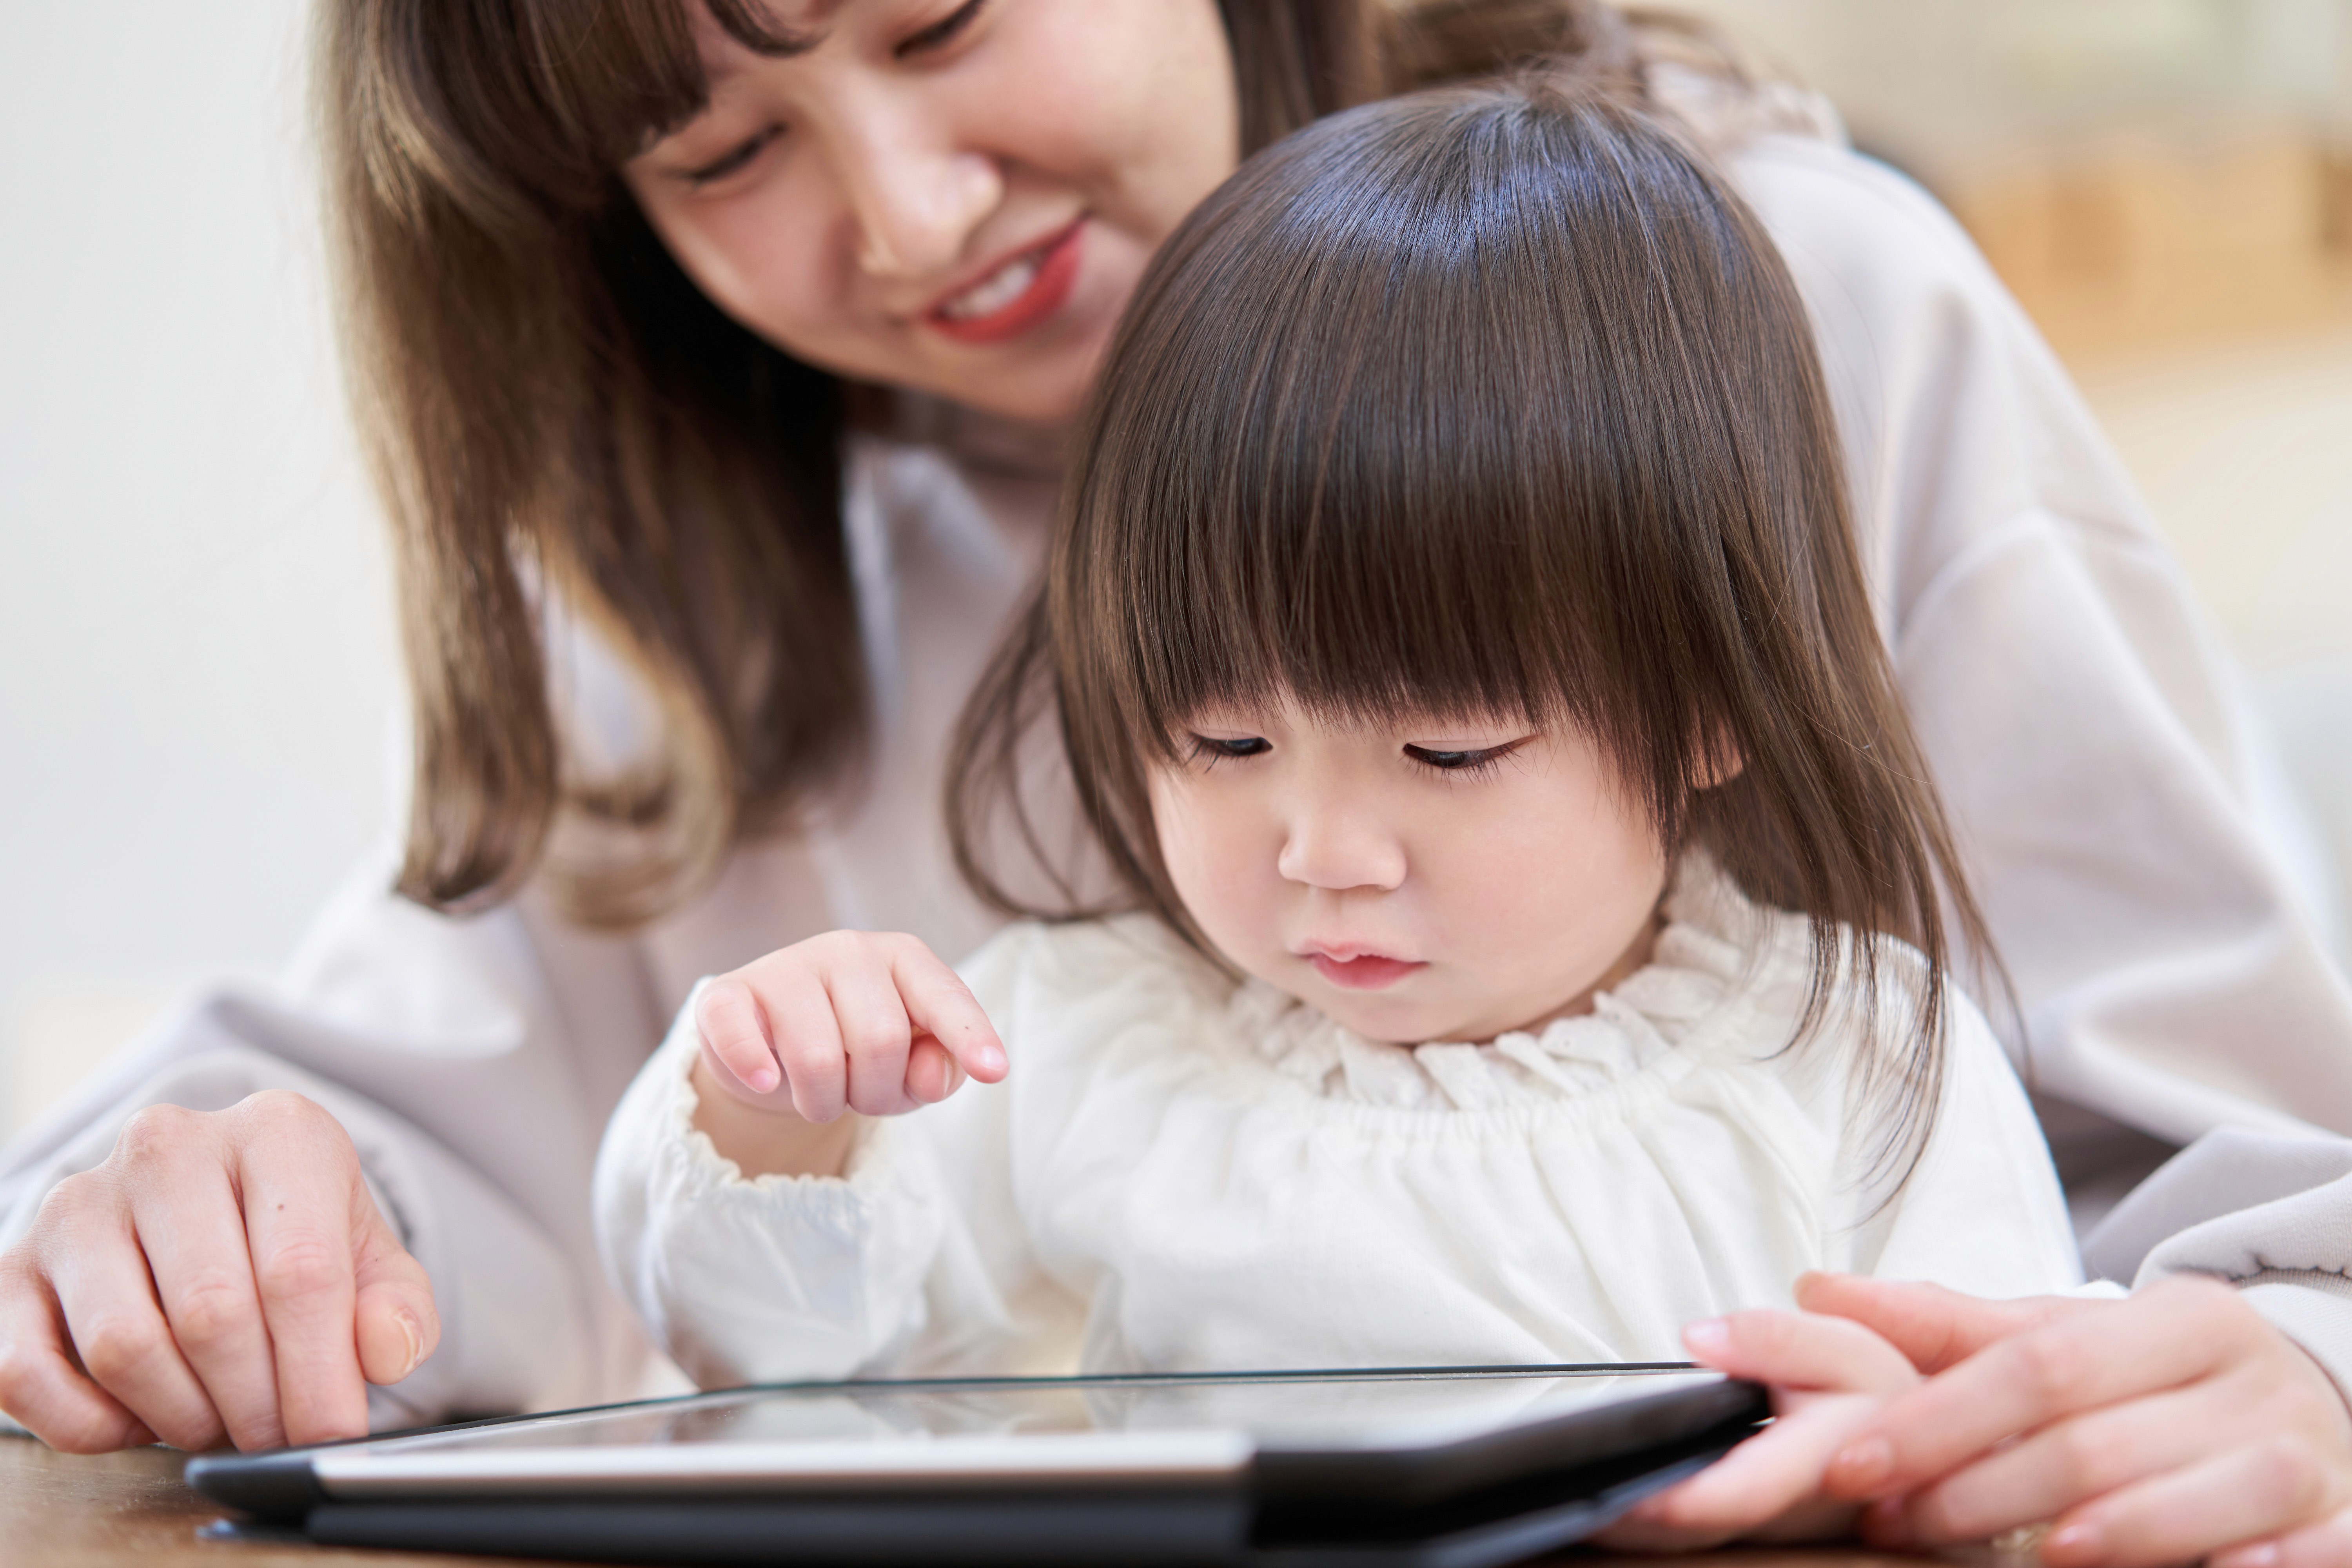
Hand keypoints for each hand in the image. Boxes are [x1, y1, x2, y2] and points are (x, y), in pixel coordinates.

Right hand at [0, 1091, 436, 1453]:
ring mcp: (80, 1203)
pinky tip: (141, 1415)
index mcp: (274, 1131)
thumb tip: (388, 1350)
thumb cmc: (292, 1239)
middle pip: (213, 1313)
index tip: (332, 1432)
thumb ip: (398, 1308)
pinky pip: (30, 1375)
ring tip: (219, 1419)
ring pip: (124, 1346)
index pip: (300, 1271)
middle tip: (276, 1434)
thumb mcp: (369, 1259)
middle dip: (256, 1402)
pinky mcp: (14, 1265)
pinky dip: (91, 1422)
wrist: (208, 1208)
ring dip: (181, 1413)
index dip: (319, 1374)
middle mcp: (168, 1147)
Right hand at [688, 931, 1007, 1176]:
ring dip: (823, 1100)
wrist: (772, 1051)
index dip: (969, 1035)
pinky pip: (742, 1037)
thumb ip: (938, 1068)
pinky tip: (767, 1081)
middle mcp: (848, 950)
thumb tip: (933, 1075)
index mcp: (903, 959)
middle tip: (859, 1095)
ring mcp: (785, 966)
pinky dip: (758, 1069)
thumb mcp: (910, 1068)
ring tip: (821, 1093)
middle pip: (882, 1040)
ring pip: (819, 1055)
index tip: (994, 1070)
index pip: (943, 996)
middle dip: (875, 1092)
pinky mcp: (727, 993)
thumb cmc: (856, 1054)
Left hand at [1594, 1308, 1920, 1550]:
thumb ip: (1773, 1340)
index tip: (1617, 1501)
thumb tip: (1699, 1340)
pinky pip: (1711, 1537)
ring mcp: (1787, 1538)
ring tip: (1581, 1522)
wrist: (1927, 1441)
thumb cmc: (1882, 1393)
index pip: (1740, 1494)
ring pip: (1707, 1545)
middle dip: (1641, 1532)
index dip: (1679, 1504)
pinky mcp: (1772, 1538)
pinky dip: (1664, 1530)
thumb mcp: (1844, 1346)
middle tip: (1575, 1518)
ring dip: (1645, 1538)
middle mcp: (1800, 1520)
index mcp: (1822, 1469)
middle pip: (1710, 1534)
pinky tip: (1621, 1520)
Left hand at [1799, 1271, 2351, 1567]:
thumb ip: (1951, 1326)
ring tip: (2018, 1563)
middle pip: (2097, 1442)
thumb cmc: (2161, 1385)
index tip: (1855, 1466)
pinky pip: (2314, 1551)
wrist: (2312, 1412)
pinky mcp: (2346, 1523)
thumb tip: (1818, 1288)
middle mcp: (2248, 1384)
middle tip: (1896, 1524)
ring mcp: (2304, 1458)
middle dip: (1983, 1492)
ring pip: (2197, 1500)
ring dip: (2108, 1537)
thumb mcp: (2071, 1340)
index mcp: (2182, 1320)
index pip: (2037, 1369)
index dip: (1939, 1421)